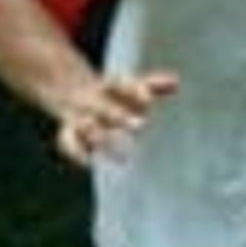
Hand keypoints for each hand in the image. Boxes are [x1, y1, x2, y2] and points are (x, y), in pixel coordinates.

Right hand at [50, 70, 177, 167]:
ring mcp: (79, 116)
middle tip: (141, 127)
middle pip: (104, 108)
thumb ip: (153, 85)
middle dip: (120, 118)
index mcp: (109, 86)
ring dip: (102, 139)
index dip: (135, 92)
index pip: (122, 85)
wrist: (69, 89)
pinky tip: (90, 163)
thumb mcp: (131, 86)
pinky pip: (68, 141)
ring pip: (87, 126)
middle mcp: (93, 100)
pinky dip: (77, 153)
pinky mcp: (69, 131)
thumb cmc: (112, 94)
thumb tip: (176, 83)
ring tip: (122, 156)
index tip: (149, 100)